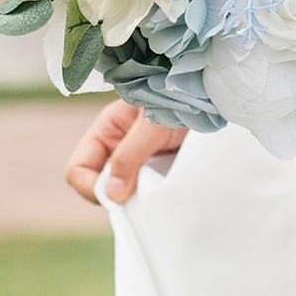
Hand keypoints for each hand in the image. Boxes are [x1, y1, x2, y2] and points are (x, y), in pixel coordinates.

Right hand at [64, 98, 188, 205]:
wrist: (216, 96)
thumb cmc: (180, 97)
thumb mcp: (152, 124)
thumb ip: (129, 155)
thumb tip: (112, 195)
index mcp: (107, 131)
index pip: (79, 169)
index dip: (90, 188)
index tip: (117, 197)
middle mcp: (119, 148)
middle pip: (101, 186)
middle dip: (118, 196)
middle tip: (145, 195)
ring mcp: (141, 162)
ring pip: (126, 194)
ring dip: (140, 200)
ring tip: (163, 190)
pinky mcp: (162, 172)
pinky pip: (149, 195)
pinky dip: (156, 199)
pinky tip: (172, 192)